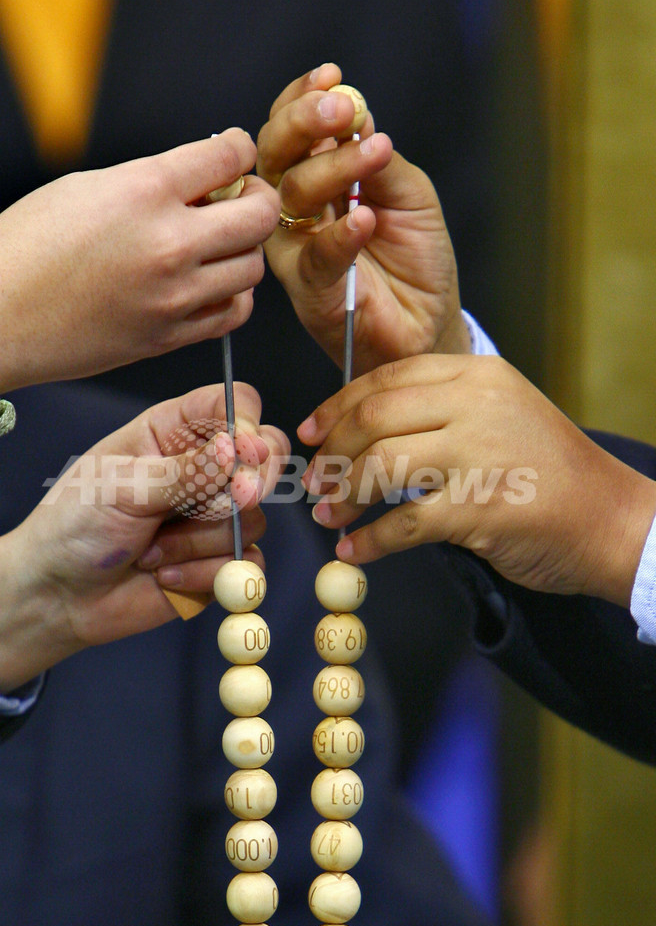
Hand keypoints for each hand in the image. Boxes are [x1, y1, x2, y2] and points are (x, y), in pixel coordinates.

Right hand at [0, 129, 279, 410]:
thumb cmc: (25, 248)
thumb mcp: (86, 187)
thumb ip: (152, 181)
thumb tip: (202, 182)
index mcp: (145, 191)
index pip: (229, 156)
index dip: (240, 149)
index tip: (235, 154)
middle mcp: (169, 244)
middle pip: (259, 215)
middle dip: (256, 198)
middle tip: (239, 199)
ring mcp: (174, 296)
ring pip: (253, 267)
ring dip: (243, 250)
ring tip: (218, 245)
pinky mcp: (170, 336)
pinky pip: (233, 313)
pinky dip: (233, 295)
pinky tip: (212, 284)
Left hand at [0, 383, 288, 691]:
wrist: (56, 597)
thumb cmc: (74, 527)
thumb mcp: (122, 488)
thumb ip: (185, 471)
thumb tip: (236, 450)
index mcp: (172, 433)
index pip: (231, 405)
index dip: (248, 424)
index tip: (246, 451)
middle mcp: (201, 469)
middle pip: (265, 457)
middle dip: (253, 481)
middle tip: (235, 499)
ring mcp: (213, 517)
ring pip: (252, 518)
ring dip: (200, 541)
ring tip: (150, 551)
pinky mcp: (218, 562)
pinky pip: (247, 564)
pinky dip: (205, 574)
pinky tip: (164, 576)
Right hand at [256, 64, 468, 375]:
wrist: (429, 325)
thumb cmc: (416, 260)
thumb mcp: (408, 193)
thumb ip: (380, 159)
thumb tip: (357, 114)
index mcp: (315, 180)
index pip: (293, 132)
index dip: (303, 101)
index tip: (332, 77)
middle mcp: (297, 212)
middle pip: (276, 156)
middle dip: (303, 125)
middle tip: (339, 111)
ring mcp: (298, 250)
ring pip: (292, 197)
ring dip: (333, 169)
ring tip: (376, 154)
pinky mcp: (310, 291)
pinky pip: (315, 257)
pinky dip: (340, 235)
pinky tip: (366, 217)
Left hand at [299, 355, 655, 604]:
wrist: (613, 519)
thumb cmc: (551, 472)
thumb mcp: (502, 414)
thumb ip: (442, 410)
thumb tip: (363, 428)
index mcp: (477, 375)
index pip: (387, 378)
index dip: (337, 406)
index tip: (312, 432)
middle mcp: (476, 405)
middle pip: (374, 418)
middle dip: (332, 452)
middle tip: (316, 481)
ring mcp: (479, 455)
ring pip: (380, 465)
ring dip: (343, 495)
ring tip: (330, 515)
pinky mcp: (480, 509)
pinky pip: (403, 524)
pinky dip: (369, 541)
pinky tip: (355, 550)